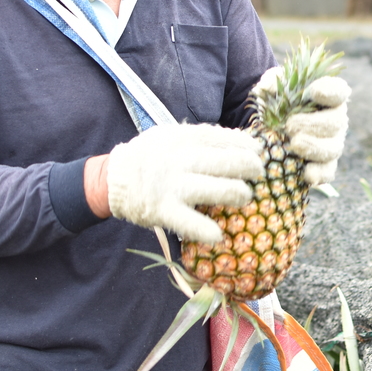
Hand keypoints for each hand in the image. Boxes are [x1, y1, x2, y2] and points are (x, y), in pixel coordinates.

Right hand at [106, 124, 262, 242]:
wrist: (112, 178)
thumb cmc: (152, 156)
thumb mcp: (172, 136)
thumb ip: (202, 138)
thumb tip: (241, 141)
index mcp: (184, 138)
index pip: (225, 138)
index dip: (247, 146)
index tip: (259, 152)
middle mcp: (181, 159)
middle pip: (229, 163)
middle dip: (251, 169)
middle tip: (258, 175)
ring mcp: (173, 186)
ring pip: (220, 190)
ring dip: (239, 195)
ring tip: (244, 198)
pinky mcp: (164, 211)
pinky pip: (192, 223)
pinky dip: (209, 231)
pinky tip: (219, 234)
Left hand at [256, 70, 349, 184]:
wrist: (271, 128)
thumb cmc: (278, 101)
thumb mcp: (273, 86)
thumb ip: (272, 81)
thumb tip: (266, 88)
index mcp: (328, 97)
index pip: (339, 91)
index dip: (331, 91)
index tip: (315, 91)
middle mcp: (335, 121)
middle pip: (335, 122)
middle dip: (314, 124)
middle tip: (290, 125)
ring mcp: (331, 145)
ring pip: (333, 149)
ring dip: (315, 147)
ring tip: (295, 144)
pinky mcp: (324, 166)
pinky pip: (328, 172)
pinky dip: (319, 174)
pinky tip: (307, 174)